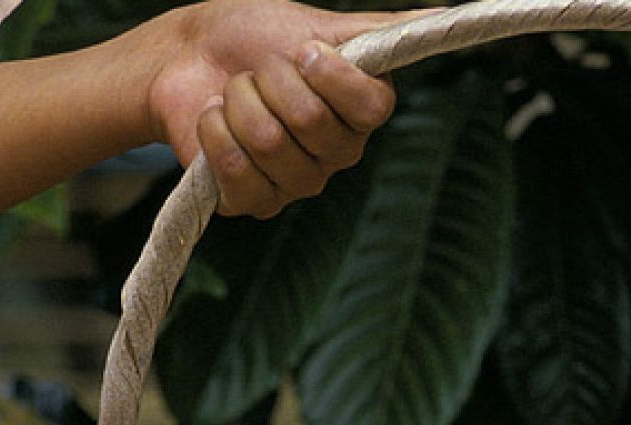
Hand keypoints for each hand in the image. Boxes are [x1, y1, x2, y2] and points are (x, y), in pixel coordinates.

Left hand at [144, 0, 417, 216]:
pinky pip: (237, 171)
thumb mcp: (321, 24)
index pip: (371, 107)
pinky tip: (215, 120)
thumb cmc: (255, 35)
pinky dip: (215, 132)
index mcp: (362, 112)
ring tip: (234, 93)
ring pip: (269, 144)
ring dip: (238, 102)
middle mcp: (336, 153)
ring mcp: (295, 182)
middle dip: (271, 80)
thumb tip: (443, 14)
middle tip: (260, 71)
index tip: (305, 50)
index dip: (332, 76)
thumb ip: (382, 30)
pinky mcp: (251, 200)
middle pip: (312, 122)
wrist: (188, 55)